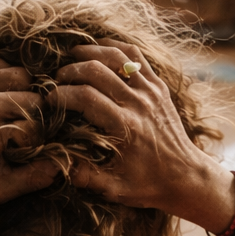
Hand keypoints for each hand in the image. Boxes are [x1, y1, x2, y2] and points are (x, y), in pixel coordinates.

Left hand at [0, 59, 56, 225]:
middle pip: (27, 82)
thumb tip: (65, 162)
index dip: (40, 129)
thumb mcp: (2, 188)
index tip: (28, 146)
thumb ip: (37, 176)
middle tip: (24, 127)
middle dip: (32, 105)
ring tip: (11, 113)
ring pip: (10, 68)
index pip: (36, 108)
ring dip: (17, 88)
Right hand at [53, 43, 221, 217]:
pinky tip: (99, 50)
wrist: (186, 176)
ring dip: (90, 52)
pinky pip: (135, 55)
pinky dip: (114, 47)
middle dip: (70, 71)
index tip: (49, 100)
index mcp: (125, 127)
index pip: (85, 97)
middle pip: (97, 70)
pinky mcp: (158, 86)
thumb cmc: (147, 185)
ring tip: (72, 57)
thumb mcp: (113, 188)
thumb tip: (54, 160)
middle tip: (56, 80)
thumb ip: (83, 176)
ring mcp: (151, 91)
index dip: (61, 95)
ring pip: (116, 56)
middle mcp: (138, 104)